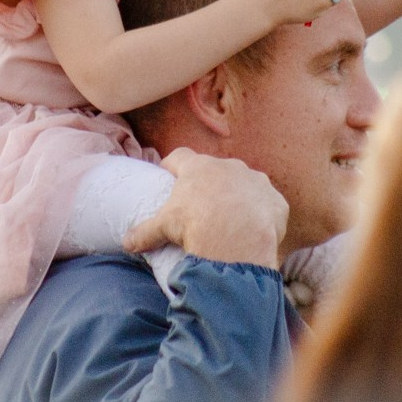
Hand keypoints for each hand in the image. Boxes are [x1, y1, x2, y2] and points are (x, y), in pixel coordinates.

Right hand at [125, 150, 287, 268]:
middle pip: (215, 170)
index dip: (173, 166)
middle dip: (210, 184)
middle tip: (202, 205)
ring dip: (239, 197)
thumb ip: (144, 232)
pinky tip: (254, 231)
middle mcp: (229, 166)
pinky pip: (268, 205)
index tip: (168, 177)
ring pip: (245, 184)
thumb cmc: (195, 226)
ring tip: (232, 221)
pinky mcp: (275, 200)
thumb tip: (126, 244)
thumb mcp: (164, 227)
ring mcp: (255, 181)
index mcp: (198, 167)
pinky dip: (261, 215)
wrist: (236, 240)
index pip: (180, 157)